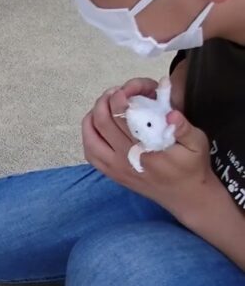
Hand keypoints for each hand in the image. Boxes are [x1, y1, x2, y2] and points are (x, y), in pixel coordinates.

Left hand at [81, 78, 217, 220]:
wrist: (185, 196)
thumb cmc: (191, 166)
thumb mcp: (197, 144)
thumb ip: (183, 127)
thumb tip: (170, 113)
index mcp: (145, 148)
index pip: (123, 117)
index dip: (119, 99)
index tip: (124, 90)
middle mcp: (125, 158)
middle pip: (102, 123)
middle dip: (104, 102)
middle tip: (113, 93)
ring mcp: (115, 168)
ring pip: (90, 139)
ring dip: (91, 118)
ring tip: (102, 106)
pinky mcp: (111, 174)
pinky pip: (90, 155)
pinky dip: (88, 137)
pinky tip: (95, 127)